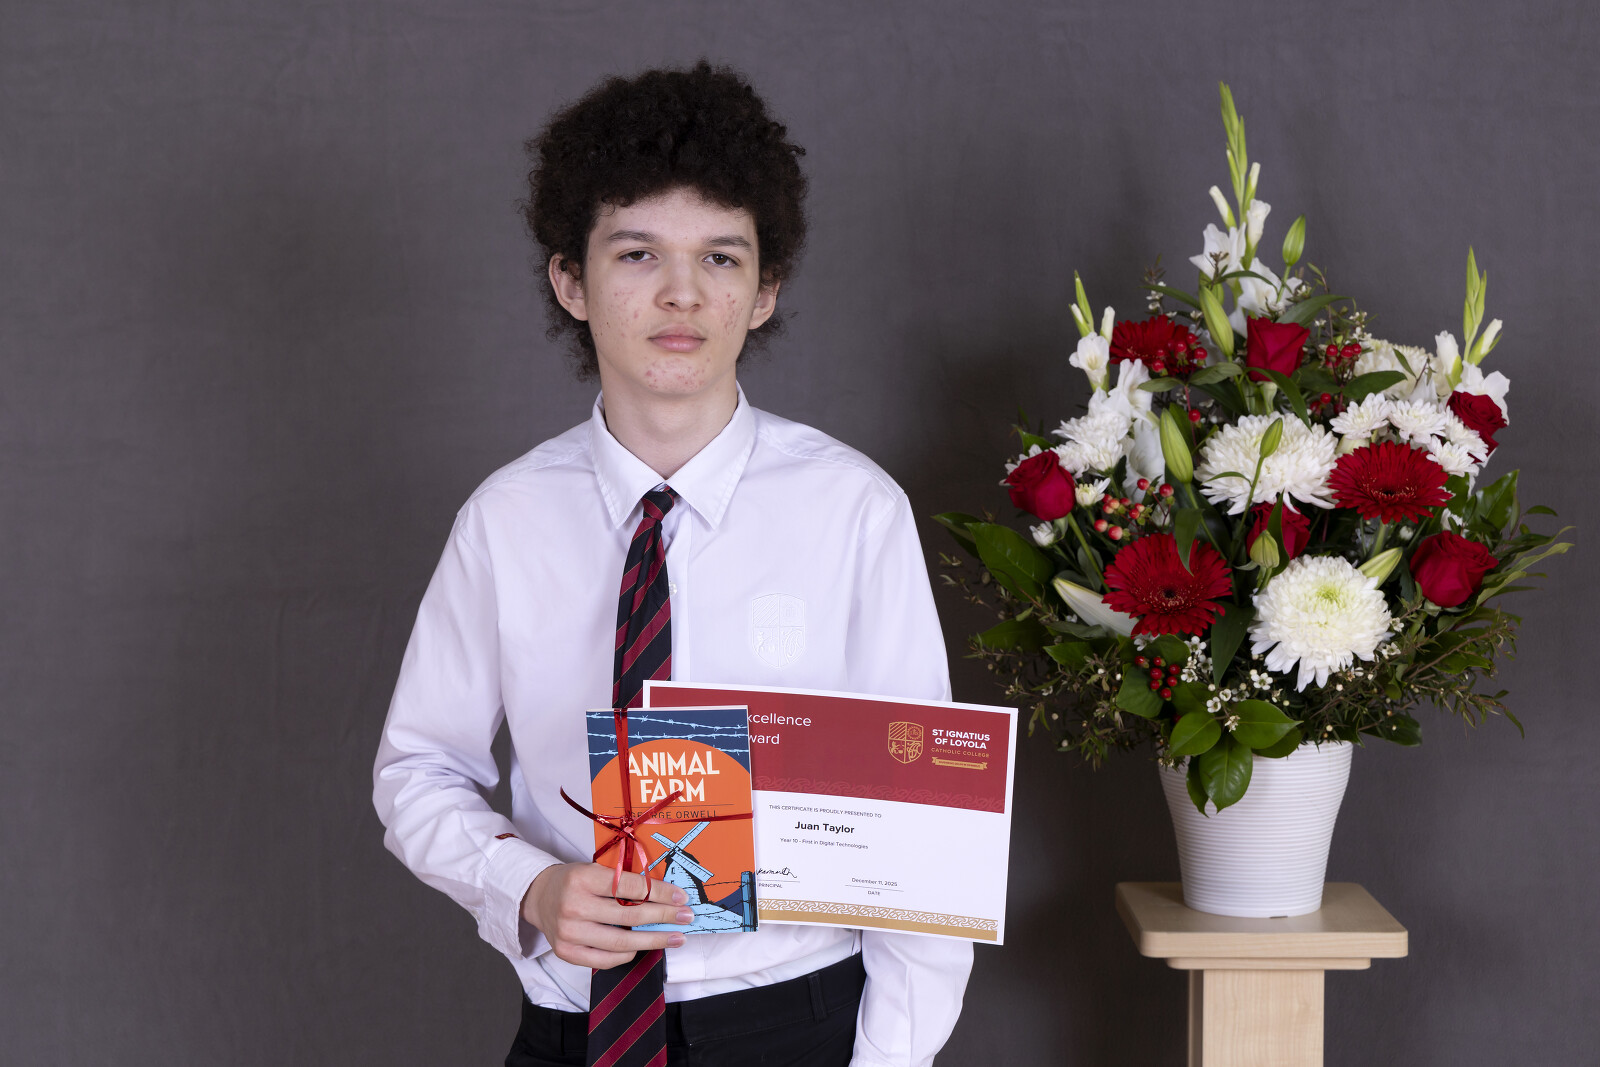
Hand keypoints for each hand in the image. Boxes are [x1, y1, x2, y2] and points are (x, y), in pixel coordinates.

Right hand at [521, 862, 691, 968]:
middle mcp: (573, 906)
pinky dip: (629, 953)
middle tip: (686, 918)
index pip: (629, 887)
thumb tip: (665, 896)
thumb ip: (623, 881)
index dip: (660, 893)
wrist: (538, 897)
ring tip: (675, 937)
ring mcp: (569, 933)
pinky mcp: (567, 953)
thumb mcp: (595, 870)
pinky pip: (607, 959)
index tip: (681, 898)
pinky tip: (644, 946)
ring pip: (621, 941)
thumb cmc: (574, 881)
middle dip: (663, 917)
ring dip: (654, 940)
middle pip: (629, 916)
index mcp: (582, 878)